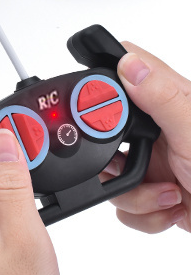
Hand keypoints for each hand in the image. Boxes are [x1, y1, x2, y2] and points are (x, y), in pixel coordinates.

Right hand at [101, 43, 190, 232]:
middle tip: (133, 162)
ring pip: (109, 170)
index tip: (101, 112)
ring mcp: (155, 160)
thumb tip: (127, 62)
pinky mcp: (152, 190)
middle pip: (105, 127)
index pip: (122, 75)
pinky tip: (171, 206)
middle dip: (111, 154)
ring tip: (166, 191)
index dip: (103, 87)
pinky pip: (122, 201)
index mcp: (171, 102)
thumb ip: (162, 97)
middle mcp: (160, 129)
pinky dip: (143, 212)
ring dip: (134, 192)